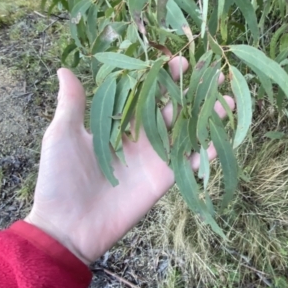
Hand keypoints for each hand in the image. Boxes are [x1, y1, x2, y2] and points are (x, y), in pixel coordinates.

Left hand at [25, 57, 233, 264]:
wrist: (69, 225)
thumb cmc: (60, 177)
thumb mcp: (63, 134)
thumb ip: (73, 103)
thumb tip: (64, 70)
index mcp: (120, 124)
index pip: (148, 94)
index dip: (164, 78)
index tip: (180, 62)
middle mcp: (142, 138)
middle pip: (173, 110)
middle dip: (193, 93)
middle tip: (213, 75)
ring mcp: (155, 159)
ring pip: (186, 133)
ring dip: (206, 118)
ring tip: (227, 101)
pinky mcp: (164, 179)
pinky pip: (189, 163)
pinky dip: (206, 154)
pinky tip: (221, 139)